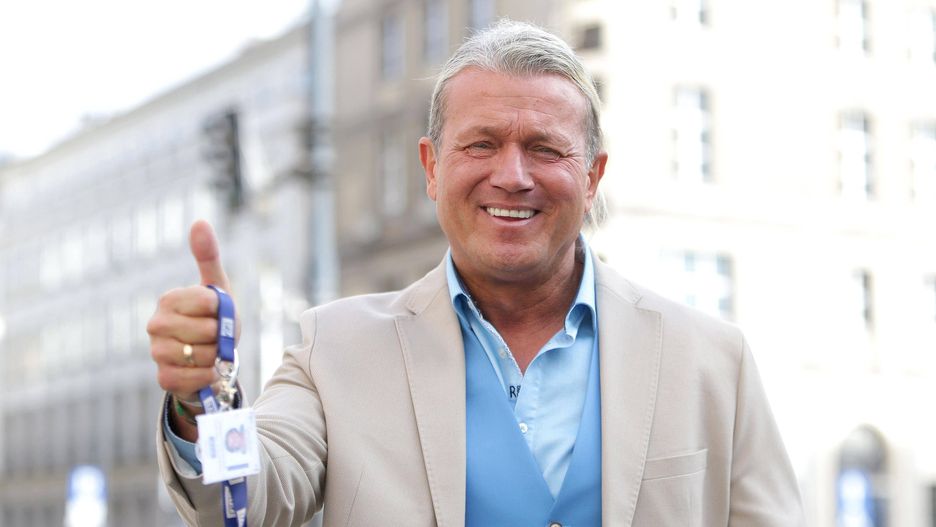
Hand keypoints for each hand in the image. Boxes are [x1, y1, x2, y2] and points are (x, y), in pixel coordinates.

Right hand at [147, 220, 239, 436]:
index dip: (222, 310)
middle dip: (220, 336)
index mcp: (169, 299)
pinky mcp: (162, 378)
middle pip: (207, 331)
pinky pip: (194, 378)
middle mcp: (156, 324)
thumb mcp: (216, 288)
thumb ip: (208, 256)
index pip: (208, 302)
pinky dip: (208, 376)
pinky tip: (206, 370)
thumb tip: (200, 221)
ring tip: (210, 352)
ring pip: (202, 355)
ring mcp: (156, 352)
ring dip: (216, 357)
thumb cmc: (213, 319)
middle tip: (215, 336)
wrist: (209, 359)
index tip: (218, 312)